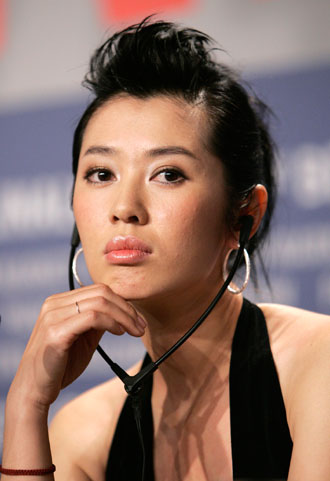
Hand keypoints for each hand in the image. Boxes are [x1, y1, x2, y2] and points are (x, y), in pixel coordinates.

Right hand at [8, 284, 145, 409]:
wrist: (34, 391)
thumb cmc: (60, 366)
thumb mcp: (84, 338)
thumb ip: (98, 322)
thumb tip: (121, 311)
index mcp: (59, 302)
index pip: (98, 290)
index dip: (122, 302)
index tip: (137, 319)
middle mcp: (54, 304)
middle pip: (101, 292)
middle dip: (127, 308)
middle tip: (140, 326)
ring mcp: (53, 317)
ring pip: (99, 302)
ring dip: (124, 316)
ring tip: (134, 330)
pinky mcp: (55, 333)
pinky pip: (92, 317)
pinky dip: (111, 322)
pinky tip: (119, 332)